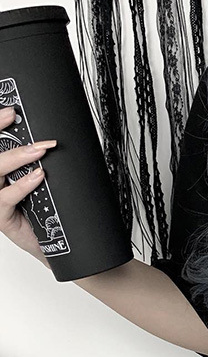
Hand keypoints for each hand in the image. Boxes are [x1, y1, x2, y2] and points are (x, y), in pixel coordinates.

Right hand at [0, 105, 54, 267]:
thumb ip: (36, 165)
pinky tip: (36, 177)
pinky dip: (22, 185)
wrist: (52, 244)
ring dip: (16, 158)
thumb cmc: (43, 213)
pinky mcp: (0, 217)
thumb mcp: (40, 184)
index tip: (10, 112)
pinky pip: (5, 198)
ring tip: (38, 151)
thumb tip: (48, 143)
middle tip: (23, 123)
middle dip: (2, 134)